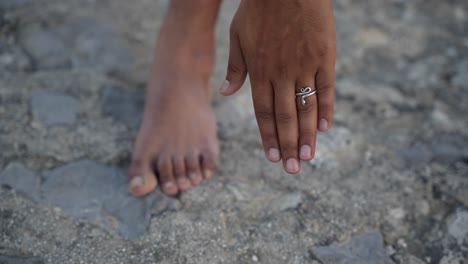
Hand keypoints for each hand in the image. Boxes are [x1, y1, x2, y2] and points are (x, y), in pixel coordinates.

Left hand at [220, 0, 335, 173]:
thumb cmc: (258, 10)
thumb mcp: (238, 36)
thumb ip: (235, 68)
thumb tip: (225, 93)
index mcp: (259, 71)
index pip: (263, 113)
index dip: (267, 137)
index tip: (271, 157)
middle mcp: (281, 74)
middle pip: (285, 117)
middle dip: (287, 146)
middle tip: (292, 169)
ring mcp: (305, 66)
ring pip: (305, 108)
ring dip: (306, 135)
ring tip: (307, 157)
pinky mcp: (325, 57)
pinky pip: (326, 88)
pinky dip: (326, 109)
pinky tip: (324, 127)